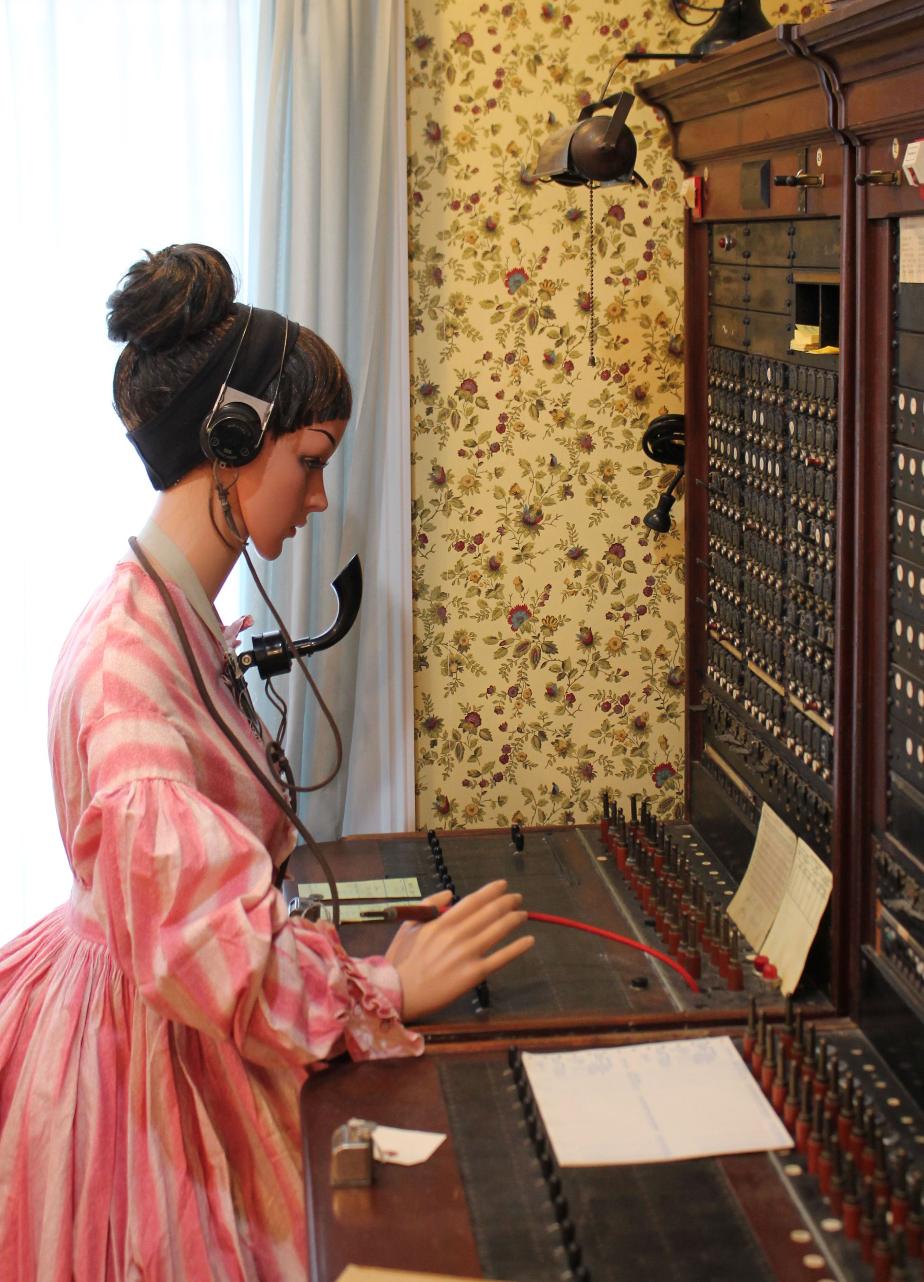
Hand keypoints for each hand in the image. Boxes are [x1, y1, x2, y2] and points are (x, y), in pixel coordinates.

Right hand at [385, 880, 533, 1021]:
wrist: (398, 993)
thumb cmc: (401, 960)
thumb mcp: (408, 926)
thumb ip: (428, 905)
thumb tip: (449, 893)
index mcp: (441, 921)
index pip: (472, 901)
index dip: (490, 891)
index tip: (503, 885)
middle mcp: (457, 934)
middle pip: (489, 913)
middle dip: (507, 902)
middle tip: (517, 898)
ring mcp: (466, 954)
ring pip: (497, 931)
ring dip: (514, 919)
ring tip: (524, 914)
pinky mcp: (473, 974)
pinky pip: (500, 957)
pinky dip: (517, 948)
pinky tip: (529, 940)